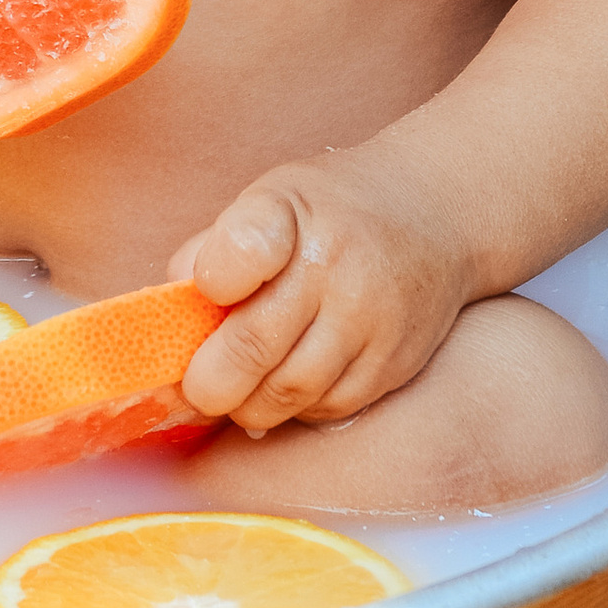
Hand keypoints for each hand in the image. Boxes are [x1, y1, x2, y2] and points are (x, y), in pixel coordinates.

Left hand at [168, 160, 466, 434]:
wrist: (435, 212)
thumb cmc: (330, 210)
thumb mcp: (270, 198)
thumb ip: (214, 248)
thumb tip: (172, 304)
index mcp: (292, 212)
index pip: (241, 250)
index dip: (210, 281)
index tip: (208, 291)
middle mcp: (335, 267)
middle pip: (254, 346)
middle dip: (210, 381)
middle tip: (197, 385)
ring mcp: (370, 320)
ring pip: (290, 392)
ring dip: (249, 404)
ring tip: (237, 391)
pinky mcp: (394, 362)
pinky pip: (329, 409)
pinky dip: (297, 409)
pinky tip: (286, 387)